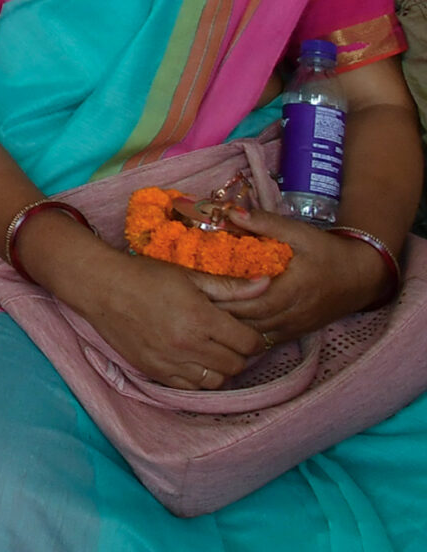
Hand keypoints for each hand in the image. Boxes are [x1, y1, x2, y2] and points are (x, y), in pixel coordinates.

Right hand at [62, 246, 267, 388]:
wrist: (101, 287)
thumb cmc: (144, 275)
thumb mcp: (188, 275)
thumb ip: (229, 287)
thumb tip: (266, 285)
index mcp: (201, 318)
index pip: (248, 343)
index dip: (253, 337)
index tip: (245, 330)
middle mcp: (189, 345)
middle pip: (236, 364)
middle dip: (238, 352)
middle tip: (228, 339)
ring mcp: (171, 362)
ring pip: (216, 380)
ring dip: (219, 367)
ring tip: (209, 350)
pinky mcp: (155, 371)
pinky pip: (190, 387)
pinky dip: (197, 377)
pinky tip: (191, 360)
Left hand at [211, 210, 390, 343]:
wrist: (361, 277)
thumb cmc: (328, 252)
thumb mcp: (299, 232)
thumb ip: (265, 223)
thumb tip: (230, 212)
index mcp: (292, 289)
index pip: (251, 301)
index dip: (224, 298)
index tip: (197, 289)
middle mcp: (291, 314)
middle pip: (248, 321)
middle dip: (218, 313)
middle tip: (189, 302)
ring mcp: (293, 327)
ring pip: (254, 335)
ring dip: (228, 326)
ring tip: (201, 314)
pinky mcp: (295, 333)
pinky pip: (265, 339)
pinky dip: (244, 334)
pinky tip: (225, 326)